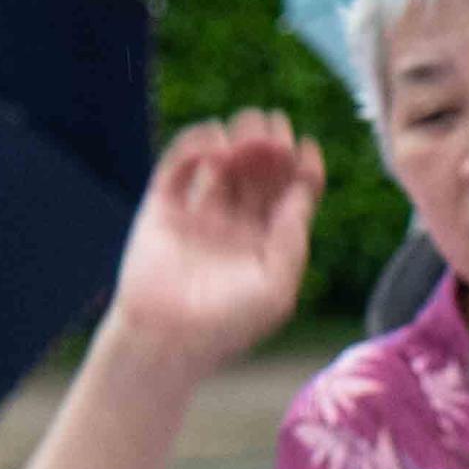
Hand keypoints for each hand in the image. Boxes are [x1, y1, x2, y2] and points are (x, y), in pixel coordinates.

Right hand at [110, 113, 330, 370]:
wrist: (166, 339)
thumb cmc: (227, 325)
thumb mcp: (276, 288)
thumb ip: (292, 240)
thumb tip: (302, 192)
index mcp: (266, 244)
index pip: (289, 196)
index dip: (300, 170)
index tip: (306, 148)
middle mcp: (235, 225)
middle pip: (259, 175)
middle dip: (270, 149)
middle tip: (275, 128)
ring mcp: (199, 215)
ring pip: (223, 165)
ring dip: (238, 142)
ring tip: (249, 130)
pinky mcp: (163, 208)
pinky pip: (179, 168)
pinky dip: (195, 147)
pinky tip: (215, 142)